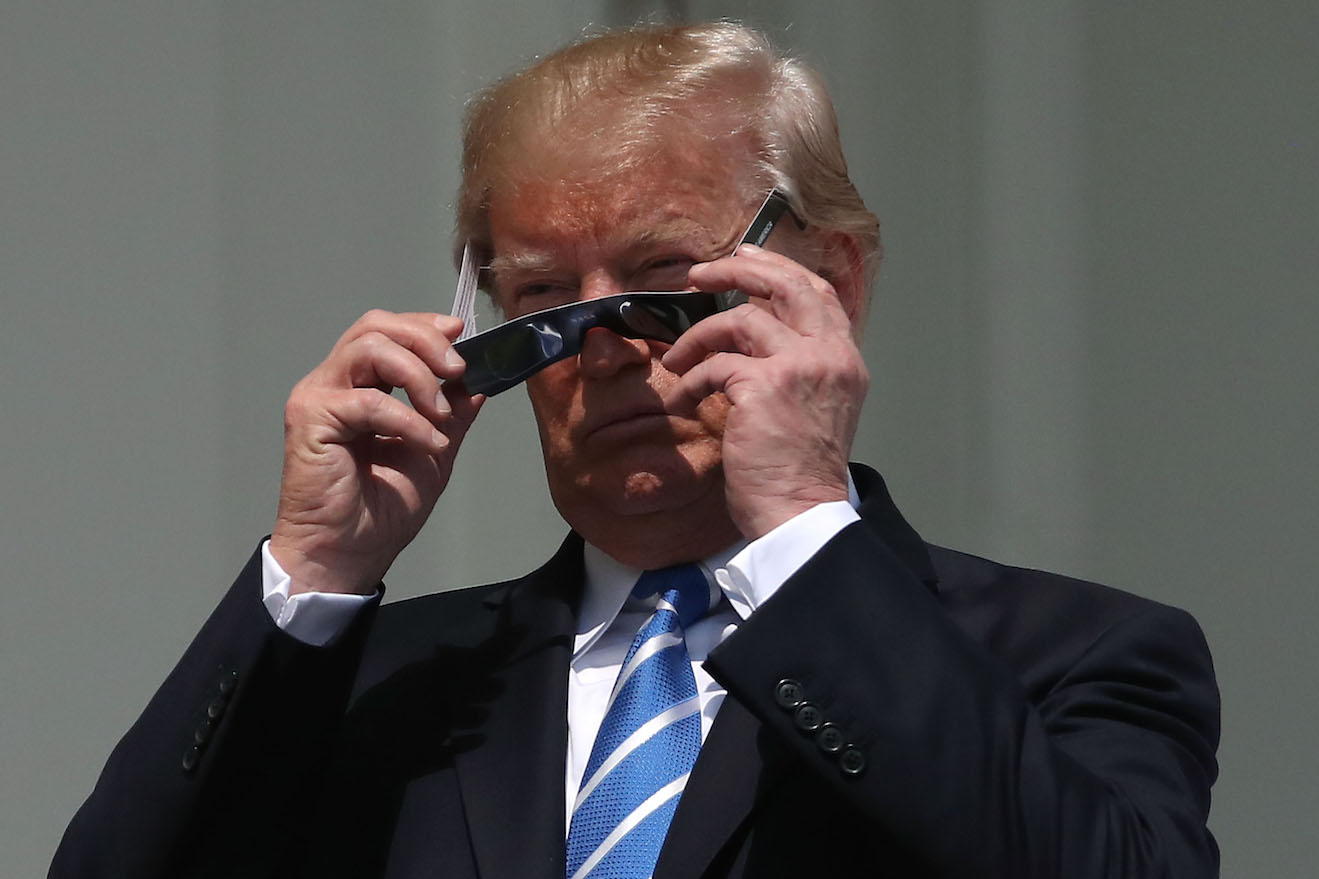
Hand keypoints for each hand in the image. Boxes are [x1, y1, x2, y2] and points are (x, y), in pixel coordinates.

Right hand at [269, 310, 482, 594]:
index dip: (425, 326)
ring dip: (418, 375)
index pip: (387, 331)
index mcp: (360, 386)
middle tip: (458, 369)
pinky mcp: (310, 419)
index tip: (461, 335)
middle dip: (425, 339)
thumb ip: (451, 416)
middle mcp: (334, 383)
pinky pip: (368, 401)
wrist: (347, 555)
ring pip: (369, 348)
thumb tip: (477, 385)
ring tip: (442, 414)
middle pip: (376, 326)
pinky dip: (407, 419)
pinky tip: (428, 444)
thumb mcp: (432, 454)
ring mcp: (318, 397)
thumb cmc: (379, 512)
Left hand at [661, 245, 867, 538]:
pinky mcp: (763, 386)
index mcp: (845, 360)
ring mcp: (799, 367)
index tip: (746, 258)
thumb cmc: (799, 473)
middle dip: (738, 270)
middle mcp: (829, 356)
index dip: (779, 270)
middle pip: (786, 285)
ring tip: (676, 360)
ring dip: (698, 336)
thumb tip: (755, 341)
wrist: (800, 514)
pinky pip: (715, 365)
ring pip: (741, 319)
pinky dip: (691, 380)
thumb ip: (799, 369)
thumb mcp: (815, 409)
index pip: (818, 293)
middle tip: (700, 275)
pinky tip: (682, 403)